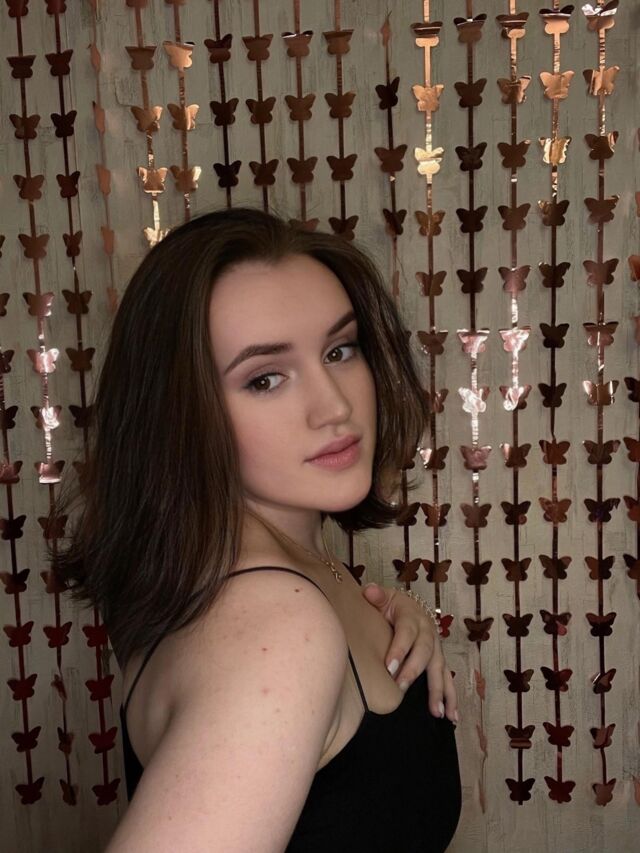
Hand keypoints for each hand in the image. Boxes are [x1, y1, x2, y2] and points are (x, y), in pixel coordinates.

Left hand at [361, 582, 457, 722]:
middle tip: (401, 688)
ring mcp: (436, 646)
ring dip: (439, 690)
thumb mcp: (382, 597)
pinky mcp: (439, 659)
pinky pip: (447, 678)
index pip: (406, 633)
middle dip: (413, 671)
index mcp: (412, 616)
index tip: (388, 667)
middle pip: (424, 652)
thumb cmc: (390, 605)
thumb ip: (376, 596)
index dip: (399, 649)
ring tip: (437, 711)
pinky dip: (451, 697)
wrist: (407, 606)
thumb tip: (369, 590)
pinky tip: (452, 716)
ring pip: (439, 668)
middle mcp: (428, 631)